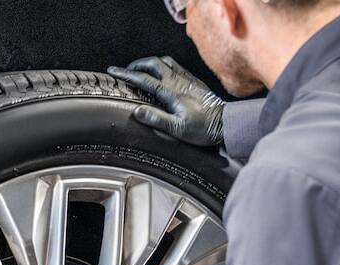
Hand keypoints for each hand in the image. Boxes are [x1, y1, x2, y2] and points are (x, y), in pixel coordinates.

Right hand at [107, 56, 225, 146]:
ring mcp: (187, 79)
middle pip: (153, 63)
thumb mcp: (177, 128)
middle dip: (136, 65)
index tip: (114, 72)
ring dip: (150, 63)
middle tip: (126, 71)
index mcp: (170, 92)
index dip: (126, 75)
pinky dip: (164, 65)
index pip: (143, 79)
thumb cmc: (204, 128)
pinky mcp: (194, 81)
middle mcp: (178, 81)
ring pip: (165, 62)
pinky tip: (163, 72)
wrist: (226, 123)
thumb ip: (156, 119)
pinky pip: (176, 66)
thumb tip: (137, 111)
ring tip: (142, 69)